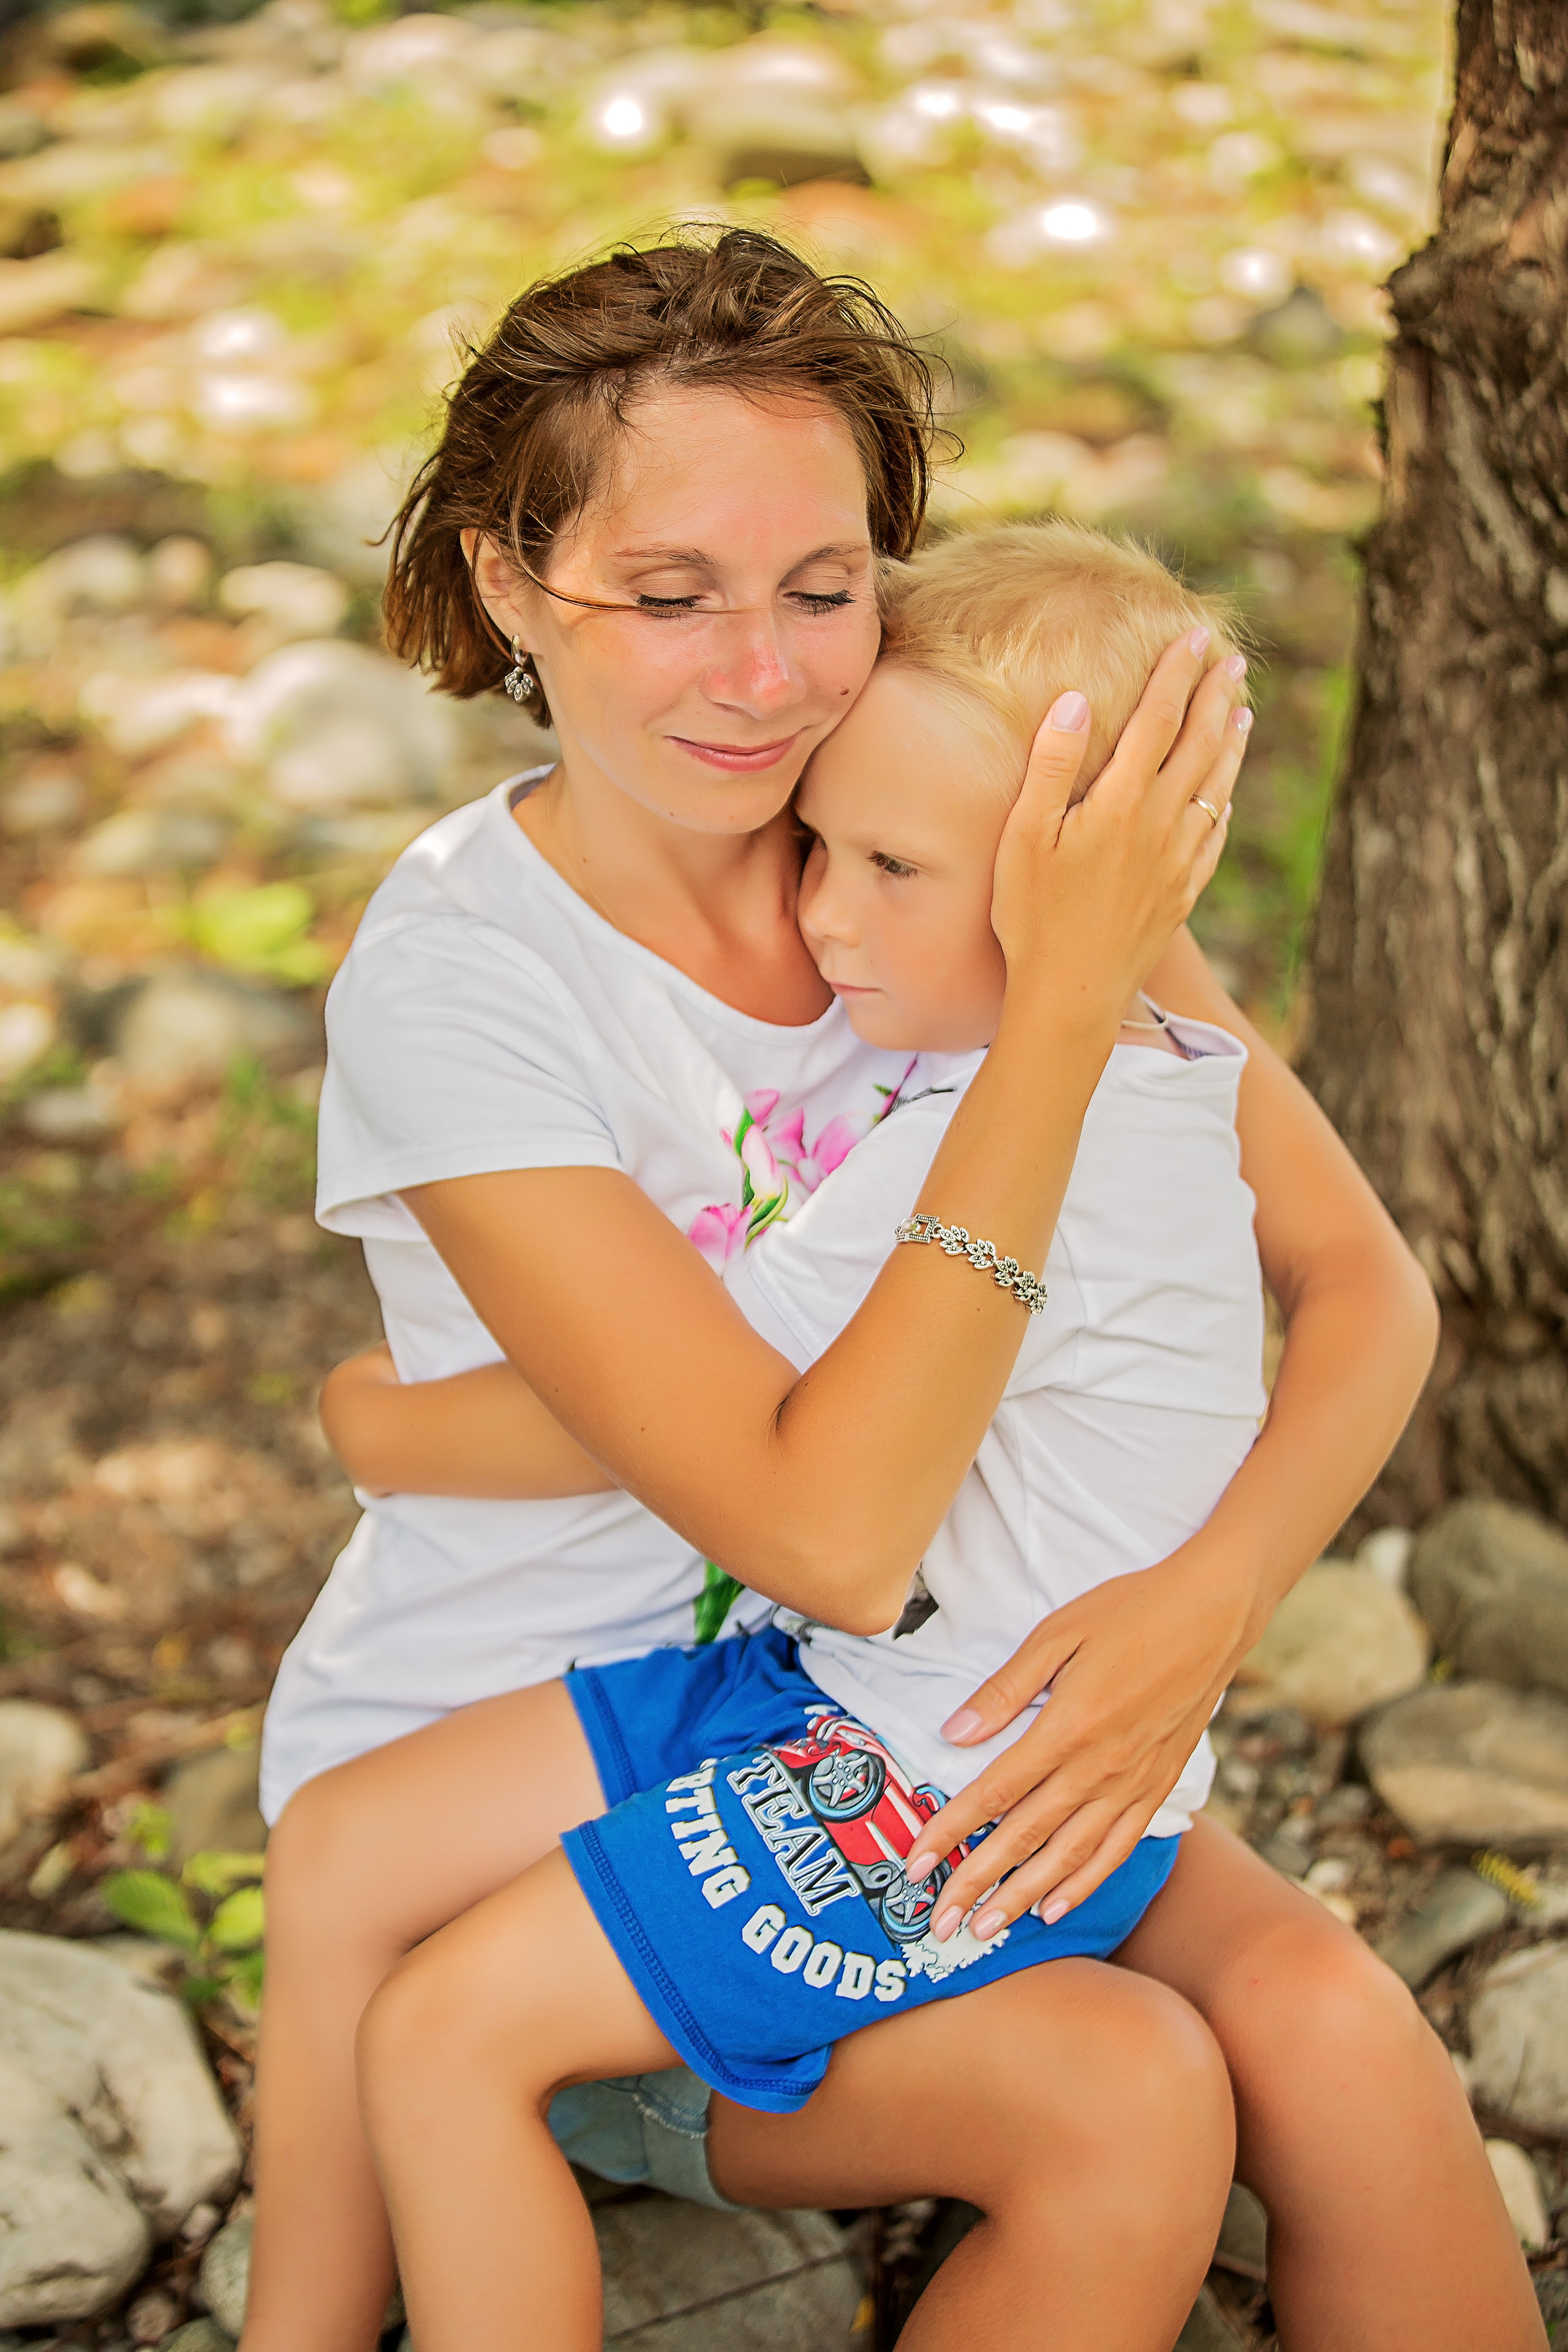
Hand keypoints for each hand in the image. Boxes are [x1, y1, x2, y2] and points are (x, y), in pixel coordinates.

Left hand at [902, 1542, 1256, 1940]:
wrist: (1215, 1615)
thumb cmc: (1131, 1612)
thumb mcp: (1058, 1633)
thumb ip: (1005, 1689)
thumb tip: (953, 1731)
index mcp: (1067, 1727)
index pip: (993, 1792)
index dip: (949, 1832)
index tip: (914, 1864)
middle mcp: (1099, 1767)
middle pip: (1024, 1837)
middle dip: (975, 1884)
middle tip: (937, 1925)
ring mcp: (1132, 1784)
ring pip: (1068, 1856)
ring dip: (1023, 1897)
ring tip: (985, 1931)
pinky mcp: (1158, 1788)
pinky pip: (1117, 1849)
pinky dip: (1085, 1883)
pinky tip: (1056, 1907)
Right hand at [991, 632, 1249, 1014]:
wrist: (1072, 995)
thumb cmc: (1032, 917)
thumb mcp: (1023, 839)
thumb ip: (1051, 766)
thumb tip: (1078, 700)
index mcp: (1119, 804)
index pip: (1157, 721)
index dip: (1176, 675)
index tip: (1193, 638)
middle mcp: (1159, 825)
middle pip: (1197, 746)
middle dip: (1215, 698)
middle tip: (1232, 662)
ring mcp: (1178, 861)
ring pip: (1214, 787)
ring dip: (1230, 745)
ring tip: (1242, 712)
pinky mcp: (1183, 892)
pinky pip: (1214, 835)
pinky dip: (1224, 803)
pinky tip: (1224, 794)